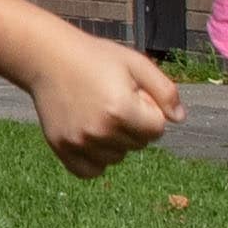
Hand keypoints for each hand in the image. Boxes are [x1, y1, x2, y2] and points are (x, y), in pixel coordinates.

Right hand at [26, 34, 183, 177]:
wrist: (47, 57)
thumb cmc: (95, 57)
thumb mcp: (135, 63)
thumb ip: (165, 90)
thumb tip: (179, 119)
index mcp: (122, 109)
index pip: (158, 130)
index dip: (150, 110)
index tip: (132, 93)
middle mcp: (100, 131)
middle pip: (138, 145)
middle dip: (133, 125)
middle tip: (112, 99)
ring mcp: (79, 142)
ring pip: (117, 158)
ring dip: (115, 142)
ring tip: (98, 114)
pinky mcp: (62, 149)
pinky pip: (92, 171)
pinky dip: (96, 160)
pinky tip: (90, 137)